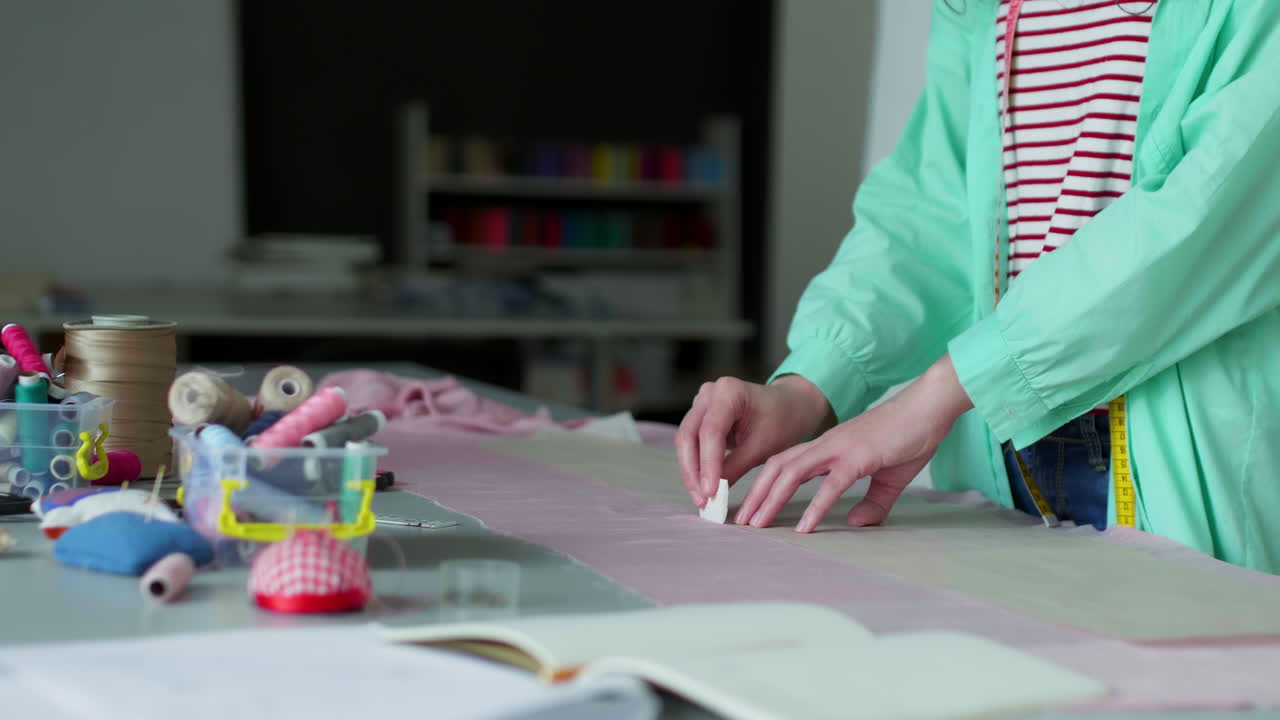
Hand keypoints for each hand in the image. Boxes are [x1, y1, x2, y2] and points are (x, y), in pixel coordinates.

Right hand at [676, 375, 831, 506]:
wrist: (788, 408)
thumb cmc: (781, 422)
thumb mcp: (761, 448)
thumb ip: (734, 468)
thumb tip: (712, 494)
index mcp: (729, 392)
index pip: (710, 431)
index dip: (707, 464)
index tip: (710, 493)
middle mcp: (710, 393)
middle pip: (689, 435)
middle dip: (693, 471)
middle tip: (701, 500)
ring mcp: (702, 402)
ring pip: (685, 440)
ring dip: (691, 471)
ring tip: (701, 498)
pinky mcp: (700, 415)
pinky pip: (691, 442)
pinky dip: (695, 465)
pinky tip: (701, 486)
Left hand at [734, 355, 973, 531]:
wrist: (931, 407)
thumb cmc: (911, 436)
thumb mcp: (888, 478)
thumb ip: (872, 502)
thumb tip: (857, 523)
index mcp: (828, 447)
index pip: (784, 465)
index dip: (763, 486)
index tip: (749, 509)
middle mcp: (826, 445)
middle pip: (777, 468)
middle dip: (755, 495)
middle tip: (738, 522)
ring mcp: (840, 448)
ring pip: (792, 473)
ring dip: (771, 500)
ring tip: (757, 525)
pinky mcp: (860, 456)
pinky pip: (831, 484)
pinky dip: (815, 507)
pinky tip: (804, 527)